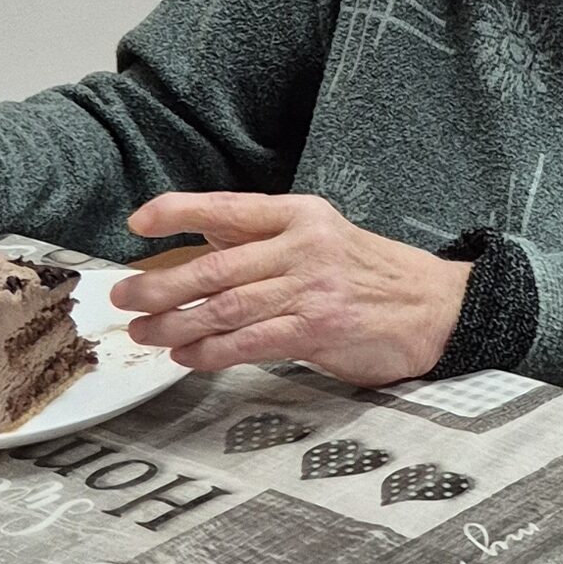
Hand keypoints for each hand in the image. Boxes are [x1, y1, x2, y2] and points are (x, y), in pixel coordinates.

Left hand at [111, 193, 470, 386]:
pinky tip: (189, 356)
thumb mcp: (323, 238)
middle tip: (124, 297)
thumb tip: (203, 241)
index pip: (228, 207)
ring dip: (175, 324)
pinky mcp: (319, 329)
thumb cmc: (375, 277)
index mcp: (301, 215)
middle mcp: (304, 246)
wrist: (438, 308)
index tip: (139, 223)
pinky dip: (212, 352)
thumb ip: (266, 239)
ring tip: (145, 332)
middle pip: (214, 266)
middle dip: (159, 284)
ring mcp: (312, 288)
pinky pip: (250, 342)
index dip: (179, 212)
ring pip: (224, 307)